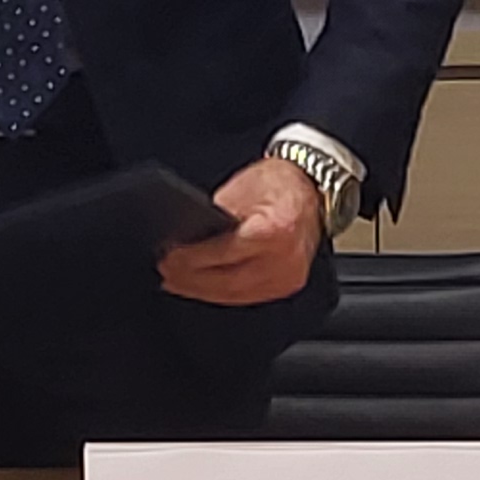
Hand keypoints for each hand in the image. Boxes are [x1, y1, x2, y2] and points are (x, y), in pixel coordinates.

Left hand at [157, 156, 324, 306]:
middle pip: (227, 281)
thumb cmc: (279, 183)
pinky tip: (203, 288)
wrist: (314, 189)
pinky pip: (247, 296)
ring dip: (202, 291)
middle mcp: (284, 260)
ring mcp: (287, 277)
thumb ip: (214, 217)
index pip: (222, 253)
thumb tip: (184, 238)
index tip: (168, 257)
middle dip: (191, 279)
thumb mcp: (239, 189)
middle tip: (166, 273)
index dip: (191, 259)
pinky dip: (222, 293)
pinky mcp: (286, 285)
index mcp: (273, 231)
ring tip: (177, 282)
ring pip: (235, 294)